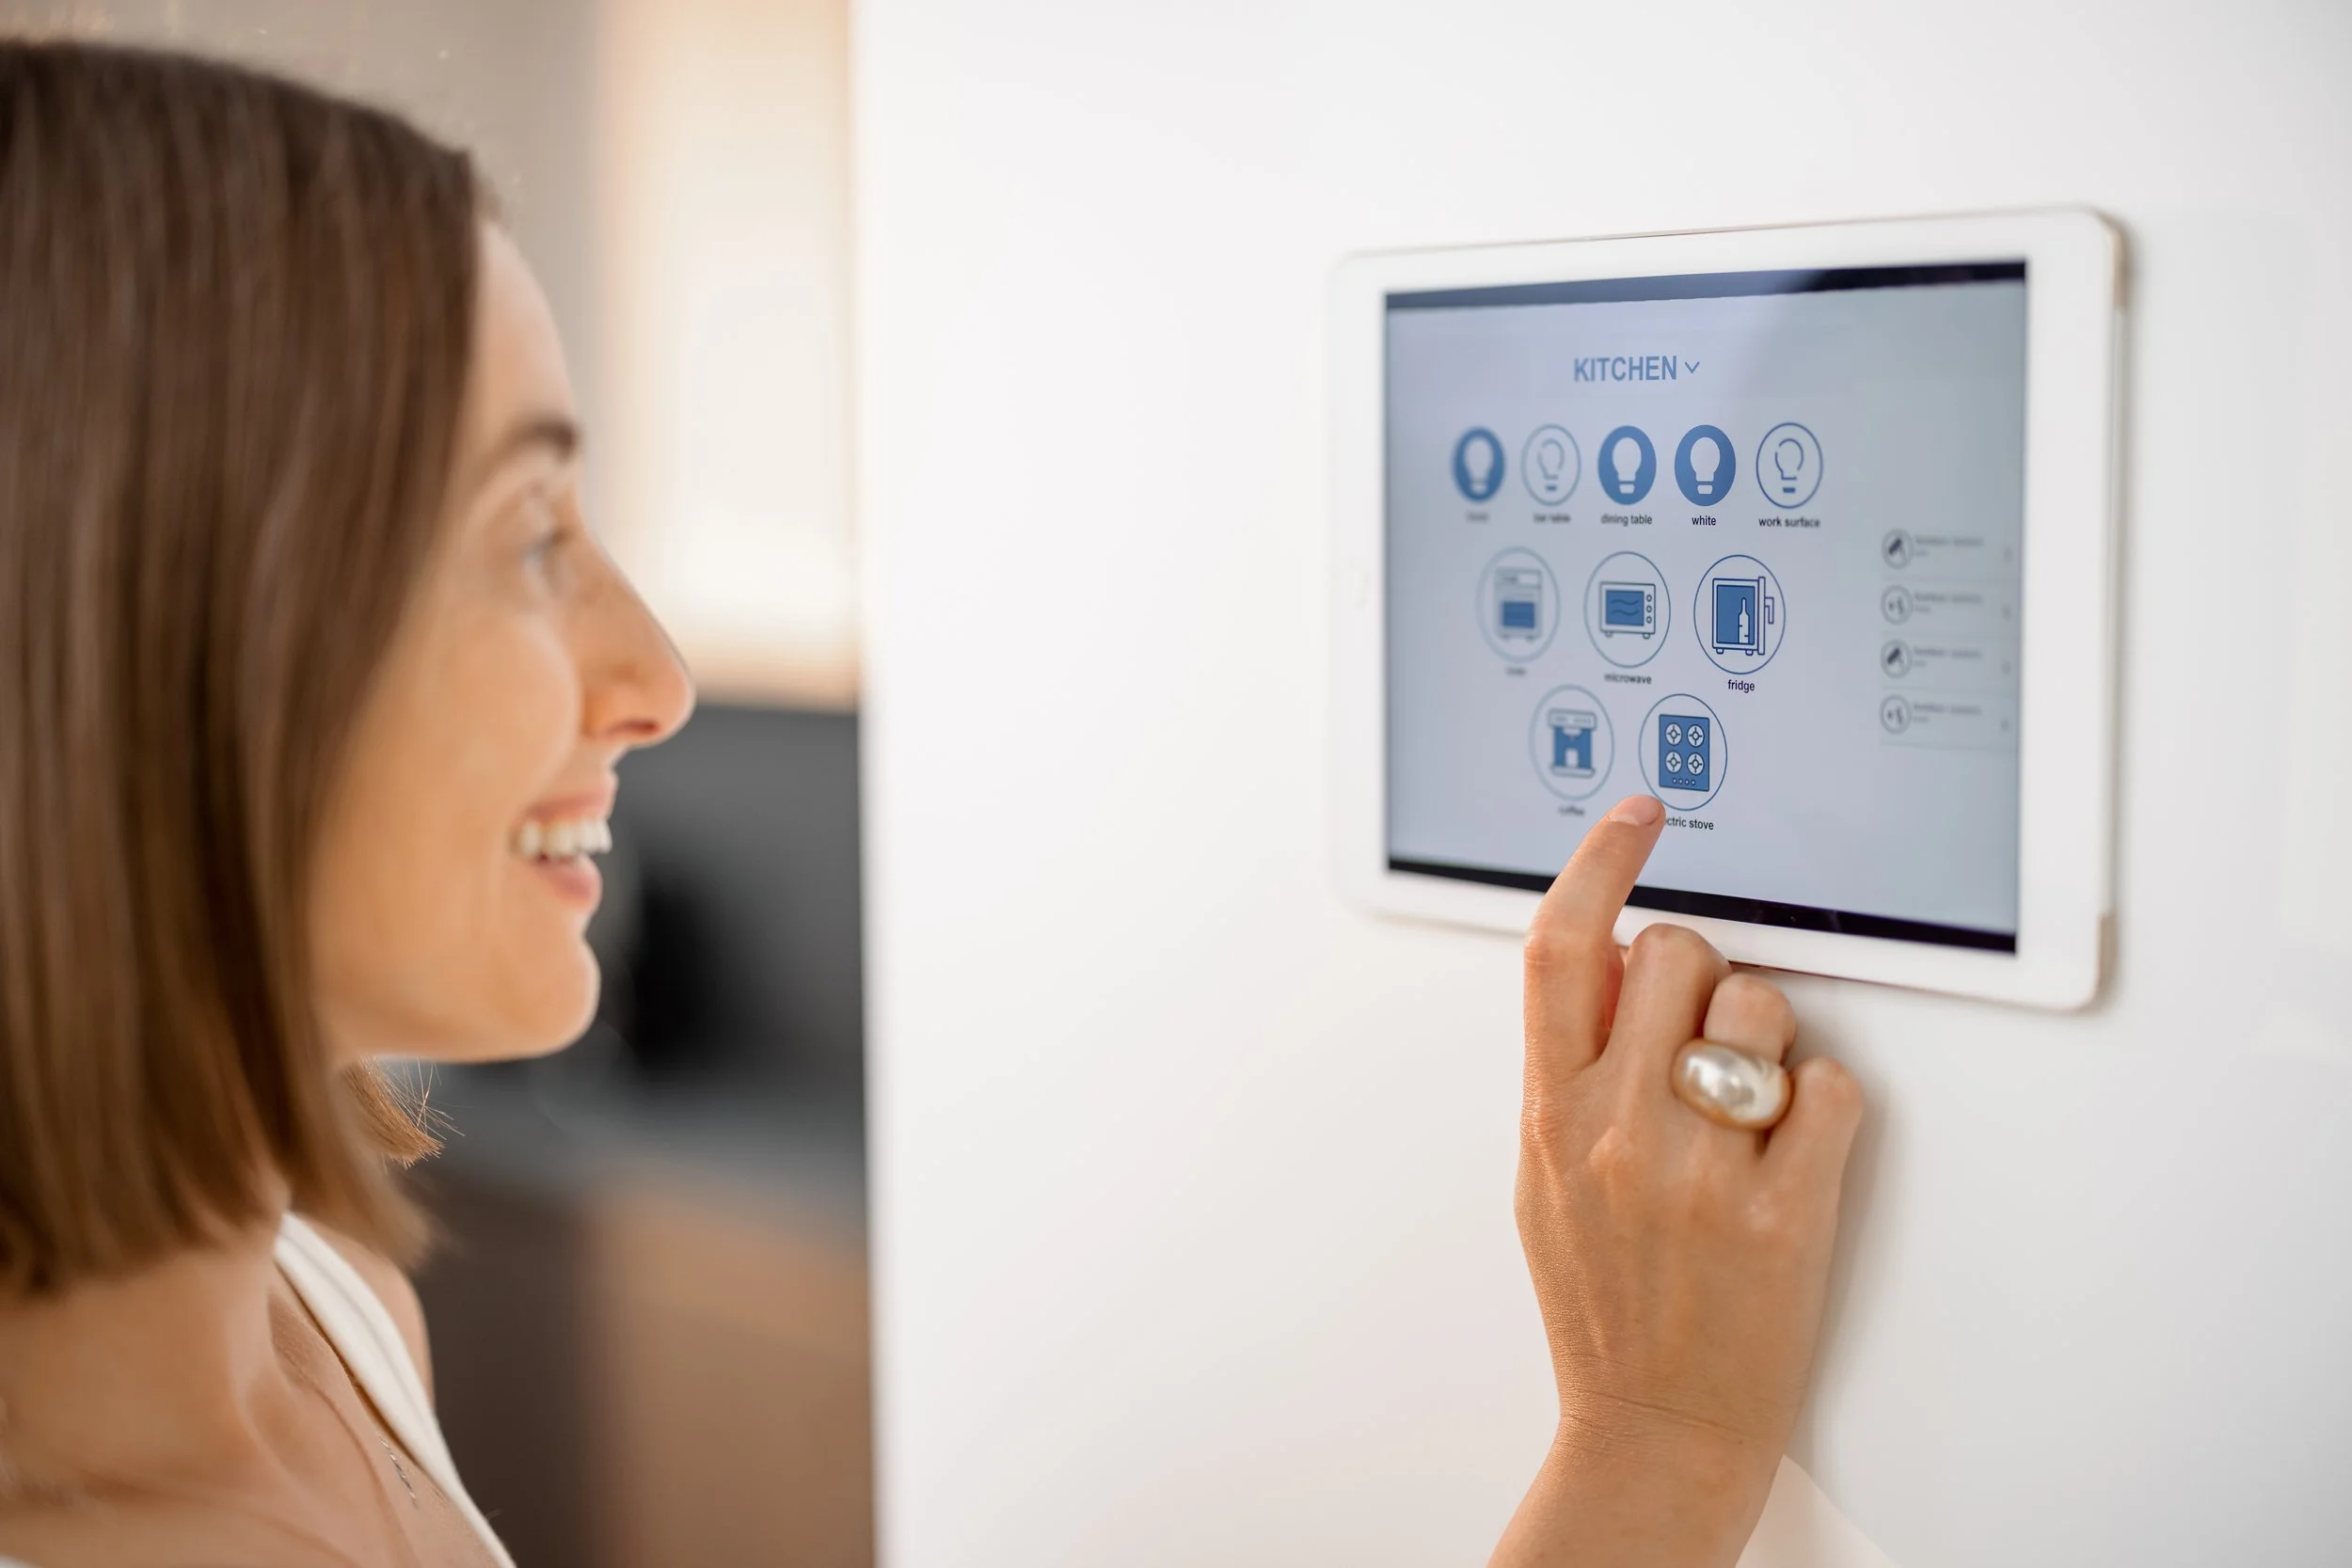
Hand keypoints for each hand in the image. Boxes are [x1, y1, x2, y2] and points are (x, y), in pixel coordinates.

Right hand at [1491, 795, 1863, 1567]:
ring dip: (1766, 1033)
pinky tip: (1790, 1148)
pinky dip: (1821, 1105)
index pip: (1559, 946)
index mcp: (1549, 1114)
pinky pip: (1829, 1087)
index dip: (1599, 858)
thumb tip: (1607, 962)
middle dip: (1700, 967)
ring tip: (1749, 1099)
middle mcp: (1617, 1130)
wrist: (1652, 1429)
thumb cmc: (1602, 1302)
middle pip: (1674, 952)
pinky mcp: (1783, 1210)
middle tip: (1703, 1022)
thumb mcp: (1542, 1173)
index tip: (1639, 816)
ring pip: (1761, 1006)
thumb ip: (1567, 1064)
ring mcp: (1701, 1168)